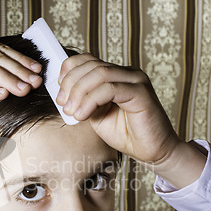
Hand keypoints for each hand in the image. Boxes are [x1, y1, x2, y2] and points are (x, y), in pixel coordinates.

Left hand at [56, 53, 205, 187]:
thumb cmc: (125, 133)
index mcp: (116, 75)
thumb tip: (63, 94)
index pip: (88, 60)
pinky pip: (110, 88)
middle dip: (71, 83)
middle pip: (91, 65)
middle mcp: (126, 73)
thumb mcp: (95, 114)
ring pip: (99, 74)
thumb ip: (83, 101)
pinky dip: (91, 101)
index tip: (59, 91)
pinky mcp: (141, 92)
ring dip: (79, 92)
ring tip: (71, 111)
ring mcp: (135, 80)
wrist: (151, 151)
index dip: (69, 70)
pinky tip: (83, 115)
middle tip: (62, 103)